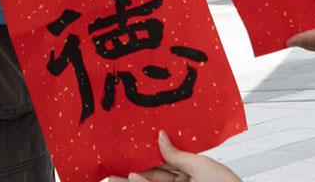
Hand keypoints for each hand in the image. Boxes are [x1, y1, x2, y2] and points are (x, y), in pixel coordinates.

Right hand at [105, 131, 241, 181]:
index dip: (149, 150)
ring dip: (131, 178)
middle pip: (153, 172)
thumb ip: (177, 154)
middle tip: (114, 158)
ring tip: (113, 172)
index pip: (166, 158)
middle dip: (134, 165)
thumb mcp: (201, 165)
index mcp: (192, 170)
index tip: (132, 142)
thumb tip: (160, 136)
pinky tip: (131, 177)